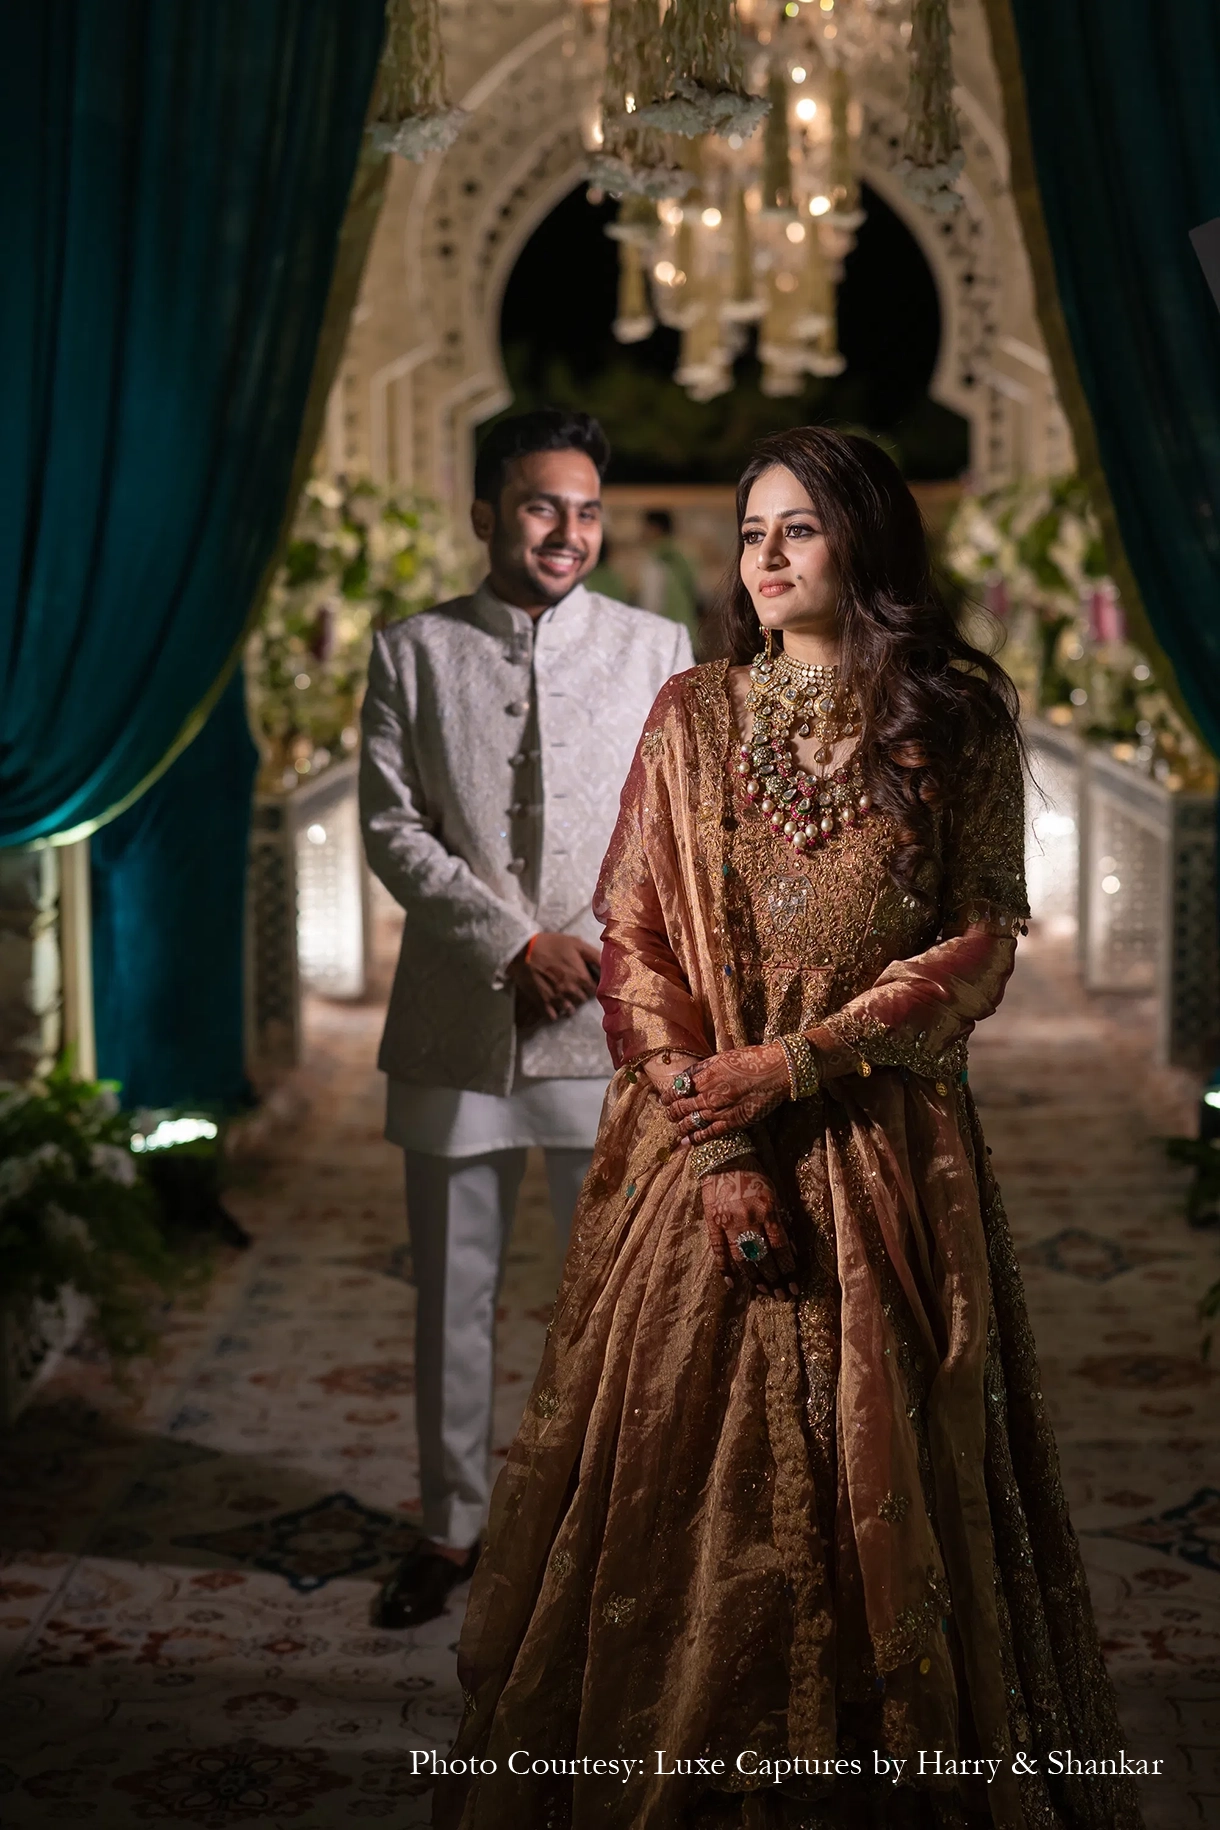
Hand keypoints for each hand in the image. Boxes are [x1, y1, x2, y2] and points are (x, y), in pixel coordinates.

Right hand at [508, 933, 600, 1023]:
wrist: (523, 950)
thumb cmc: (551, 944)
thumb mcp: (577, 943)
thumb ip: (595, 955)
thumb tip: (609, 965)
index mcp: (581, 978)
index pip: (595, 990)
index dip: (592, 986)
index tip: (588, 982)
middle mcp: (571, 991)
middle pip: (582, 1000)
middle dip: (581, 994)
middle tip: (575, 987)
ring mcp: (556, 999)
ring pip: (569, 1010)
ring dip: (569, 1004)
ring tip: (565, 997)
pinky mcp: (542, 1003)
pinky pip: (553, 1016)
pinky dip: (555, 1013)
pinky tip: (554, 1004)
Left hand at [660, 1042, 790, 1143]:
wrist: (776, 1072)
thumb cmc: (751, 1059)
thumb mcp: (722, 1057)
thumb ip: (703, 1068)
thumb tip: (687, 1076)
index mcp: (705, 1076)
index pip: (678, 1088)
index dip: (668, 1095)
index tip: (664, 1099)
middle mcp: (709, 1094)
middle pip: (682, 1107)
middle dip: (672, 1112)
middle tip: (668, 1114)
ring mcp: (720, 1110)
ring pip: (692, 1122)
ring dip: (681, 1126)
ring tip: (676, 1129)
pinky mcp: (733, 1122)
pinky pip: (710, 1133)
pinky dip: (696, 1139)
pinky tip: (688, 1142)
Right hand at [699, 1158, 798, 1296]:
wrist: (724, 1157)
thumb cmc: (754, 1175)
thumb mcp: (775, 1194)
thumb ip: (782, 1221)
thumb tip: (792, 1251)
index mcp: (767, 1210)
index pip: (780, 1247)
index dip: (788, 1269)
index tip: (794, 1286)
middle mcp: (749, 1218)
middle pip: (763, 1256)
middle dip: (774, 1278)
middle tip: (781, 1295)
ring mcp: (728, 1221)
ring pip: (742, 1257)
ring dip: (753, 1276)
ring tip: (763, 1289)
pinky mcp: (712, 1221)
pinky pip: (718, 1249)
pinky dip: (724, 1268)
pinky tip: (731, 1283)